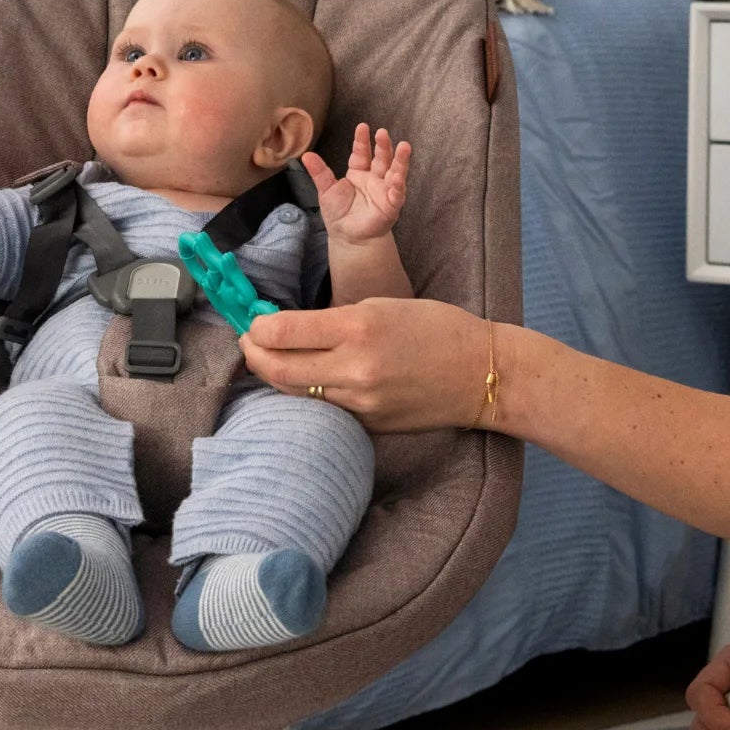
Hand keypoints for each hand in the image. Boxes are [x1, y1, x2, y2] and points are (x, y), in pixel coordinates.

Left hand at [239, 297, 489, 431]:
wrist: (480, 374)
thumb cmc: (436, 328)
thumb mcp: (383, 305)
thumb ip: (333, 320)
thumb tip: (286, 327)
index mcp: (360, 328)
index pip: (284, 332)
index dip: (256, 327)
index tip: (252, 322)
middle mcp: (356, 369)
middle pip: (279, 370)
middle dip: (254, 355)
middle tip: (249, 342)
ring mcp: (361, 403)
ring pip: (296, 393)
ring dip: (276, 376)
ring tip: (269, 360)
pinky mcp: (368, 425)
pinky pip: (324, 409)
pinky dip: (307, 394)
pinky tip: (306, 380)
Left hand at [302, 126, 410, 244]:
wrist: (347, 237)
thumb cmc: (338, 213)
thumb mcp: (326, 190)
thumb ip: (319, 173)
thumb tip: (305, 155)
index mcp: (358, 172)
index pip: (361, 153)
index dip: (362, 141)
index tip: (362, 127)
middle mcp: (374, 178)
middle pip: (381, 158)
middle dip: (383, 146)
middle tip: (382, 133)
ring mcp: (384, 190)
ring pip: (395, 171)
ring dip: (400, 160)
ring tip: (404, 146)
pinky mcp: (391, 204)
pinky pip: (397, 193)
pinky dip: (398, 185)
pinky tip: (397, 177)